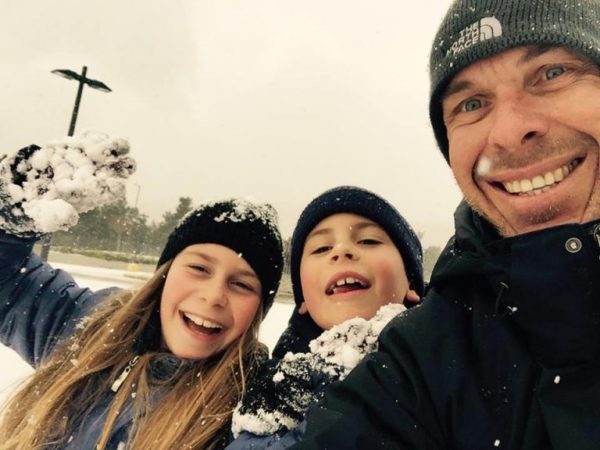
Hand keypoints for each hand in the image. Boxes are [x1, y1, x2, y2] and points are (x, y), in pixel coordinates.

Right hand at [0, 130, 134, 236]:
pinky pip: (99, 134)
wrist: (32, 182)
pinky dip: (93, 135)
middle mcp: (104, 174)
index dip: (113, 184)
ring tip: (89, 151)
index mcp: (100, 193)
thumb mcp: (45, 214)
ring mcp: (98, 157)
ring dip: (110, 145)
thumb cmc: (44, 203)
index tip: (99, 180)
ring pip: (121, 147)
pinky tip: (77, 141)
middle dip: (118, 161)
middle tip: (95, 160)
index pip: (117, 188)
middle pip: (128, 165)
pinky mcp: (86, 142)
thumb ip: (57, 217)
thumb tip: (71, 217)